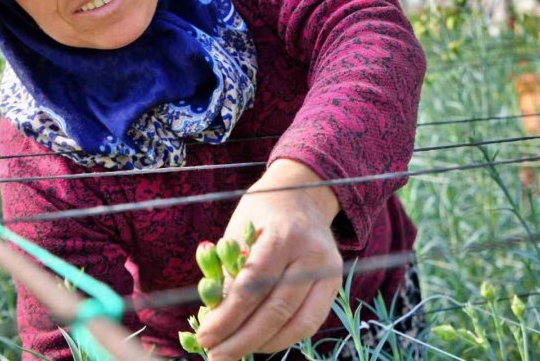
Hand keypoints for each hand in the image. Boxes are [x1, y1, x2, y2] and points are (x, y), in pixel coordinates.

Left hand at [196, 159, 342, 359]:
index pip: (253, 286)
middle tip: (215, 356)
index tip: (204, 337)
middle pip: (275, 309)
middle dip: (241, 339)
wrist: (303, 194)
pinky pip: (310, 322)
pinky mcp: (335, 283)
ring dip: (262, 344)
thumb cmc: (262, 213)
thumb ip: (230, 272)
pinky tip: (259, 342)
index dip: (227, 317)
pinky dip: (283, 338)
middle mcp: (311, 253)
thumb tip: (215, 319)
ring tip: (234, 353)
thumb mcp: (238, 230)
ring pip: (297, 322)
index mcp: (283, 234)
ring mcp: (328, 269)